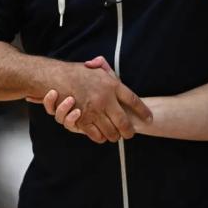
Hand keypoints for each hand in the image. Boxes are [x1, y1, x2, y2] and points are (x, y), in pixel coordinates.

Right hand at [26, 56, 150, 142]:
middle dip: (129, 131)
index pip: (134, 101)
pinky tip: (103, 137)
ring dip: (115, 136)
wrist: (56, 76)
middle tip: (131, 134)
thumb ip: (109, 73)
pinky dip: (100, 138)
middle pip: (124, 121)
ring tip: (117, 137)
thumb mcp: (97, 69)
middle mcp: (105, 99)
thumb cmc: (77, 72)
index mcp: (112, 85)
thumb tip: (116, 78)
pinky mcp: (82, 119)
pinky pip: (95, 134)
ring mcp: (94, 110)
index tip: (150, 119)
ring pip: (111, 131)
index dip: (143, 111)